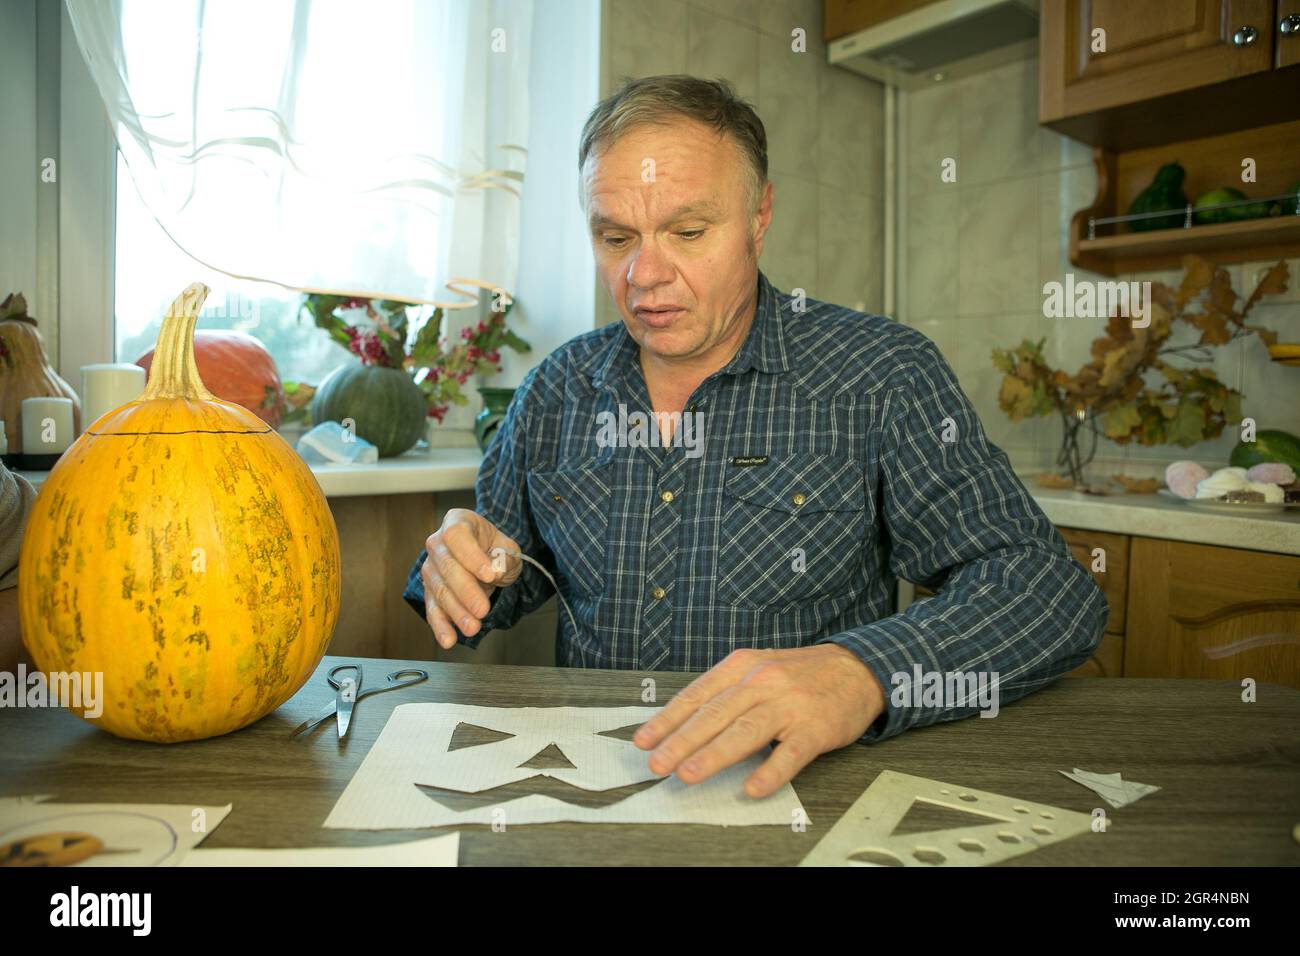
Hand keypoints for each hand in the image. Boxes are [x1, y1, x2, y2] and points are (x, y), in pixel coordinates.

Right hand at [421, 509, 521, 648]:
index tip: (488, 574)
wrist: (485, 559)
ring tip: (472, 628)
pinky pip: (432, 609)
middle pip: (446, 566)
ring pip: (440, 590)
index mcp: (457, 522)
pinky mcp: (430, 592)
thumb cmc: (494, 549)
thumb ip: (505, 557)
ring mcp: (431, 568)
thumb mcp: (508, 548)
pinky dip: (440, 626)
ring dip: (456, 612)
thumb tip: (494, 570)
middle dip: (465, 591)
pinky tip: (448, 639)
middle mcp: (438, 543)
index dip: (471, 555)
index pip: (457, 535)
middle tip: (482, 609)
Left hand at [633, 644, 885, 797]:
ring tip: (688, 774)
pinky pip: (790, 753)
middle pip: (715, 714)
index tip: (643, 741)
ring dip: (714, 754)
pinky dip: (771, 771)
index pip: (697, 696)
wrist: (857, 669)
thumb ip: (724, 692)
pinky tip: (754, 787)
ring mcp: (789, 705)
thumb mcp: (758, 669)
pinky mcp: (815, 728)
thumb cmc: (799, 674)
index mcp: (741, 667)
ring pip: (745, 731)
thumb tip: (682, 722)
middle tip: (657, 763)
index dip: (667, 720)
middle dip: (681, 741)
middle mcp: (762, 682)